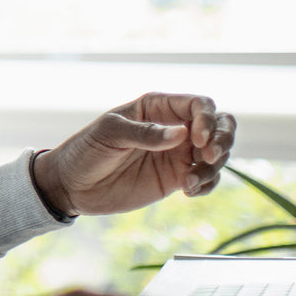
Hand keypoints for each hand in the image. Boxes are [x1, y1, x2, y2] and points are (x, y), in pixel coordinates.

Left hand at [33, 92, 236, 216]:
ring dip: (215, 166)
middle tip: (210, 156)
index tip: (197, 140)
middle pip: (219, 124)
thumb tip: (181, 134)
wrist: (72, 185)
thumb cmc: (85, 150)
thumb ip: (145, 133)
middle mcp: (172, 127)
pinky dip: (208, 184)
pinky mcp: (176, 178)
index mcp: (156, 107)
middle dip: (223, 138)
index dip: (207, 119)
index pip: (198, 104)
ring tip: (190, 182)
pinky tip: (189, 191)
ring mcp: (177, 154)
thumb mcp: (109, 135)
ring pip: (218, 152)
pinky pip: (207, 178)